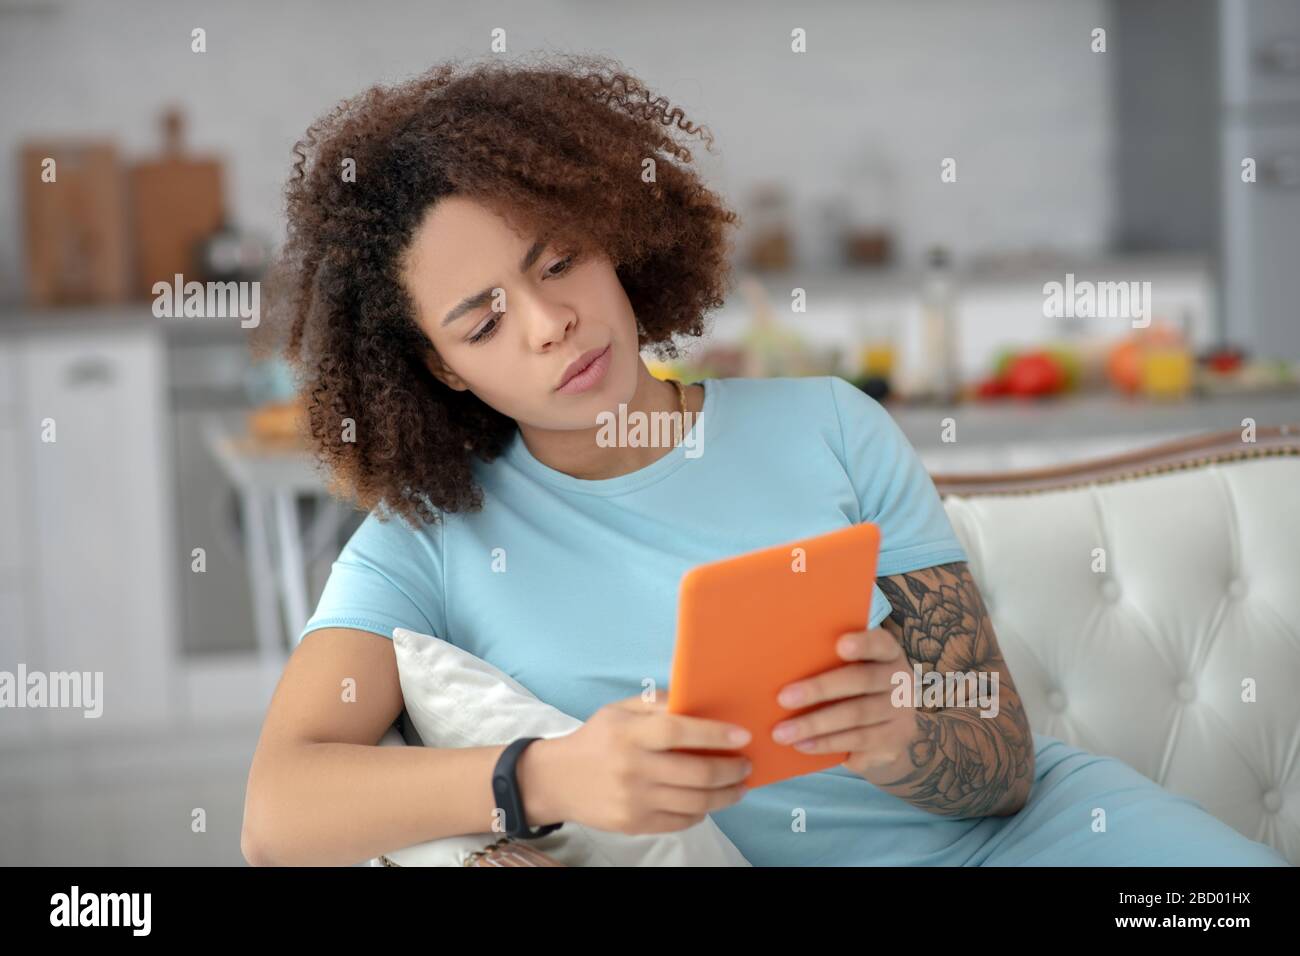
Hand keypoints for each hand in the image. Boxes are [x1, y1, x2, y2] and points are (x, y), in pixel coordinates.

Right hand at [540, 691, 751, 834]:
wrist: (558, 780)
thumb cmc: (597, 739)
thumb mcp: (619, 710)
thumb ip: (657, 705)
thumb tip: (700, 700)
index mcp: (629, 733)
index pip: (678, 731)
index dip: (715, 734)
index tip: (743, 735)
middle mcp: (632, 767)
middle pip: (696, 772)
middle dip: (731, 770)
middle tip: (746, 765)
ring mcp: (633, 800)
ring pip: (695, 802)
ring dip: (726, 795)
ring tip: (738, 786)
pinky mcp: (634, 824)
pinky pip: (681, 822)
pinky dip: (702, 812)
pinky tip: (709, 801)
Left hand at [771, 627, 917, 780]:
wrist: (887, 728)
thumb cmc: (855, 686)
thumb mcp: (851, 668)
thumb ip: (829, 659)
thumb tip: (778, 660)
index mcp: (888, 653)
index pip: (880, 643)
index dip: (863, 644)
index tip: (840, 644)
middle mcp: (900, 681)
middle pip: (861, 681)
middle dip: (819, 689)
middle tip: (783, 698)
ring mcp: (901, 714)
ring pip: (856, 717)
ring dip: (815, 725)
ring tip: (782, 732)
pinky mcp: (894, 743)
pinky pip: (857, 743)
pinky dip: (826, 744)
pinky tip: (802, 745)